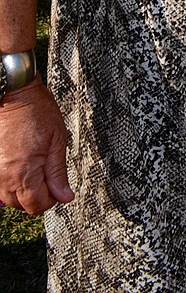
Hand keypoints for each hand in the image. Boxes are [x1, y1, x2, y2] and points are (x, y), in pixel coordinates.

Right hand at [0, 79, 73, 214]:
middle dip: (38, 197)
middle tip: (50, 179)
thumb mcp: (57, 139)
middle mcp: (5, 177)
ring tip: (37, 170)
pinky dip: (12, 182)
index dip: (53, 200)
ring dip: (24, 191)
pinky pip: (0, 185)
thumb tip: (65, 195)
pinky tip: (22, 168)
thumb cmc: (36, 110)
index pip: (37, 205)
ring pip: (9, 198)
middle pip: (22, 205)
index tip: (60, 189)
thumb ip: (59, 171)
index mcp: (25, 172)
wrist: (14, 93)